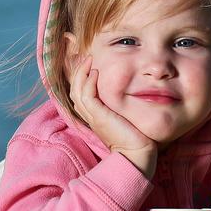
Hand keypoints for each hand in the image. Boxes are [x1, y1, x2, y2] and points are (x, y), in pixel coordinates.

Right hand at [69, 55, 157, 175]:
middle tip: (83, 57)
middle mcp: (89, 116)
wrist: (137, 153)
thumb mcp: (122, 116)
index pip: (78, 93)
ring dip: (81, 73)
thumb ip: (118, 105)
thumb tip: (126, 90)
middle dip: (76, 72)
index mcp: (93, 116)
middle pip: (73, 90)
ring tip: (88, 60)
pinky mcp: (99, 117)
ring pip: (77, 92)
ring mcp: (93, 117)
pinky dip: (88, 83)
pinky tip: (94, 73)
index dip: (79, 78)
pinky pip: (87, 96)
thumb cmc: (134, 137)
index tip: (85, 63)